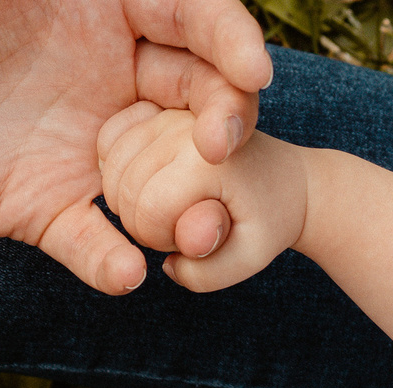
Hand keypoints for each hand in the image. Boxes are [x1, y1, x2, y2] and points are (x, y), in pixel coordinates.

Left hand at [0, 0, 271, 293]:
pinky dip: (113, 262)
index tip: (252, 68)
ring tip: (199, 220)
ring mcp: (75, 142)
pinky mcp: (37, 206)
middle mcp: (100, 70)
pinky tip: (127, 273)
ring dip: (193, 198)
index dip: (228, 35)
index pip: (187, 11)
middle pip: (195, 92)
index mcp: (96, 0)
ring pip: (163, 172)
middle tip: (225, 143)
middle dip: (226, 115)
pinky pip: (91, 241)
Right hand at [96, 102, 312, 291]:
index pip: (151, 212)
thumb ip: (205, 274)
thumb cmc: (265, 221)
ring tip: (171, 205)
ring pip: (111, 166)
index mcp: (209, 158)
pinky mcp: (152, 108)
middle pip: (124, 190)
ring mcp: (165, 111)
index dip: (164, 240)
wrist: (282, 181)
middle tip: (185, 223)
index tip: (201, 235)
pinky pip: (109, 142)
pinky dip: (115, 170)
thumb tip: (168, 262)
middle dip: (144, 224)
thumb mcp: (250, 258)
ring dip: (127, 198)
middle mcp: (183, 124)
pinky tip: (147, 183)